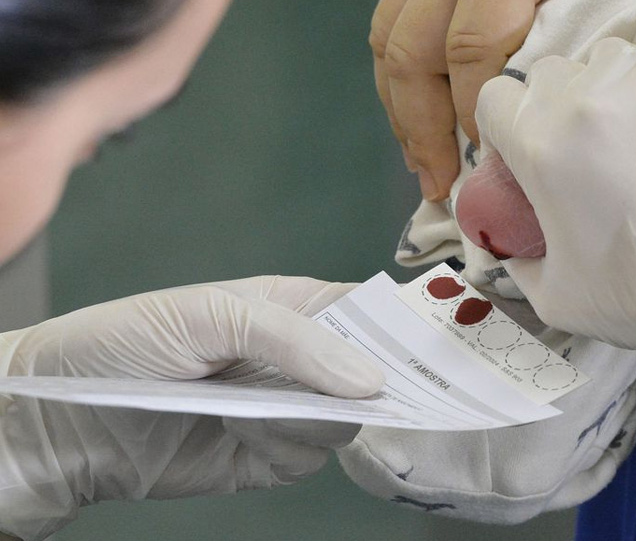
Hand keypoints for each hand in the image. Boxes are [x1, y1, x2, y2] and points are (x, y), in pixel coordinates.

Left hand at [0, 277, 382, 539]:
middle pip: (368, 370)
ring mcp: (285, 409)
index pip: (365, 312)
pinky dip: (292, 447)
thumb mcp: (211, 315)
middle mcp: (297, 359)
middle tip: (407, 388)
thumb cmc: (130, 340)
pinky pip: (309, 455)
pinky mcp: (267, 456)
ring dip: (326, 416)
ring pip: (346, 418)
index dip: (400, 325)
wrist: (65, 422)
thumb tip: (370, 380)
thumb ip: (292, 340)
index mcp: (292, 308)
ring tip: (280, 407)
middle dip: (384, 379)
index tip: (441, 342)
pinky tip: (247, 430)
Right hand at [371, 0, 635, 200]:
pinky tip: (407, 113)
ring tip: (420, 165)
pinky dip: (392, 76)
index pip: (475, 44)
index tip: (494, 155)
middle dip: (422, 127)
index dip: (477, 106)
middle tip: (442, 184)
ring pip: (388, 43)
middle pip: (413, 55)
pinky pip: (387, 24)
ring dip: (398, 110)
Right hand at [464, 15, 635, 394]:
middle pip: (546, 74)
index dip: (502, 125)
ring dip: (603, 84)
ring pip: (602, 55)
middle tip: (578, 147)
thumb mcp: (554, 297)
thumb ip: (516, 263)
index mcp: (539, 147)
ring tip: (629, 125)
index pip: (494, 98)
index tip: (522, 152)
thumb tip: (507, 245)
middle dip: (551, 107)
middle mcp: (581, 102)